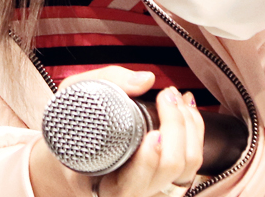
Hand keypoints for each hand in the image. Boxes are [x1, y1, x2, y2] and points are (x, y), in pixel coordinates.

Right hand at [30, 68, 204, 196]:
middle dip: (176, 128)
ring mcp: (151, 187)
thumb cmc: (68, 126)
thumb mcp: (72, 97)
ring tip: (177, 96)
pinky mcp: (166, 178)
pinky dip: (197, 132)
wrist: (68, 151)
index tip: (153, 135)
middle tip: (165, 94)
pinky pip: (192, 163)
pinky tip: (188, 108)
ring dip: (190, 127)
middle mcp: (129, 192)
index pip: (131, 182)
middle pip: (168, 169)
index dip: (147, 161)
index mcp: (101, 184)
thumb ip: (105, 83)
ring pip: (186, 167)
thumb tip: (146, 80)